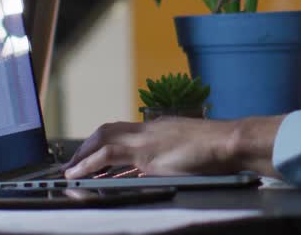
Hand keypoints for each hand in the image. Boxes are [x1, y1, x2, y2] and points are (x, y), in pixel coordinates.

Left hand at [63, 115, 283, 179]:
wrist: (230, 142)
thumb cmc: (219, 149)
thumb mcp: (190, 150)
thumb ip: (173, 155)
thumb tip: (162, 167)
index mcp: (160, 128)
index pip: (125, 131)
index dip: (104, 141)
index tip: (93, 154)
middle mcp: (150, 129)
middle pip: (109, 129)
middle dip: (88, 145)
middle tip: (74, 162)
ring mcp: (147, 139)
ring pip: (104, 139)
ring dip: (83, 154)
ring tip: (70, 170)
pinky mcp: (146, 153)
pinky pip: (108, 155)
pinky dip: (89, 163)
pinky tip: (78, 174)